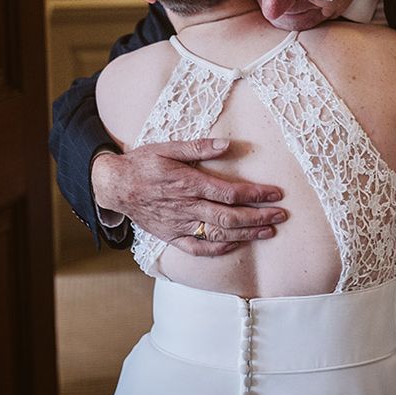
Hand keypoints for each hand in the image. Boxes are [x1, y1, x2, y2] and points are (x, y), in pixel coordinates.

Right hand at [92, 138, 285, 255]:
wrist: (114, 185)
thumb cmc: (142, 163)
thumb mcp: (168, 147)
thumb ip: (198, 147)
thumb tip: (226, 144)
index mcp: (189, 183)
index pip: (230, 193)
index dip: (255, 194)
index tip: (275, 194)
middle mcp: (187, 207)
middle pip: (230, 217)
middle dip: (259, 217)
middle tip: (281, 215)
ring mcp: (180, 225)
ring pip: (219, 235)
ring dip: (246, 234)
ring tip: (268, 231)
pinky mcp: (172, 236)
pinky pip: (198, 248)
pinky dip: (219, 249)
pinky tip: (236, 245)